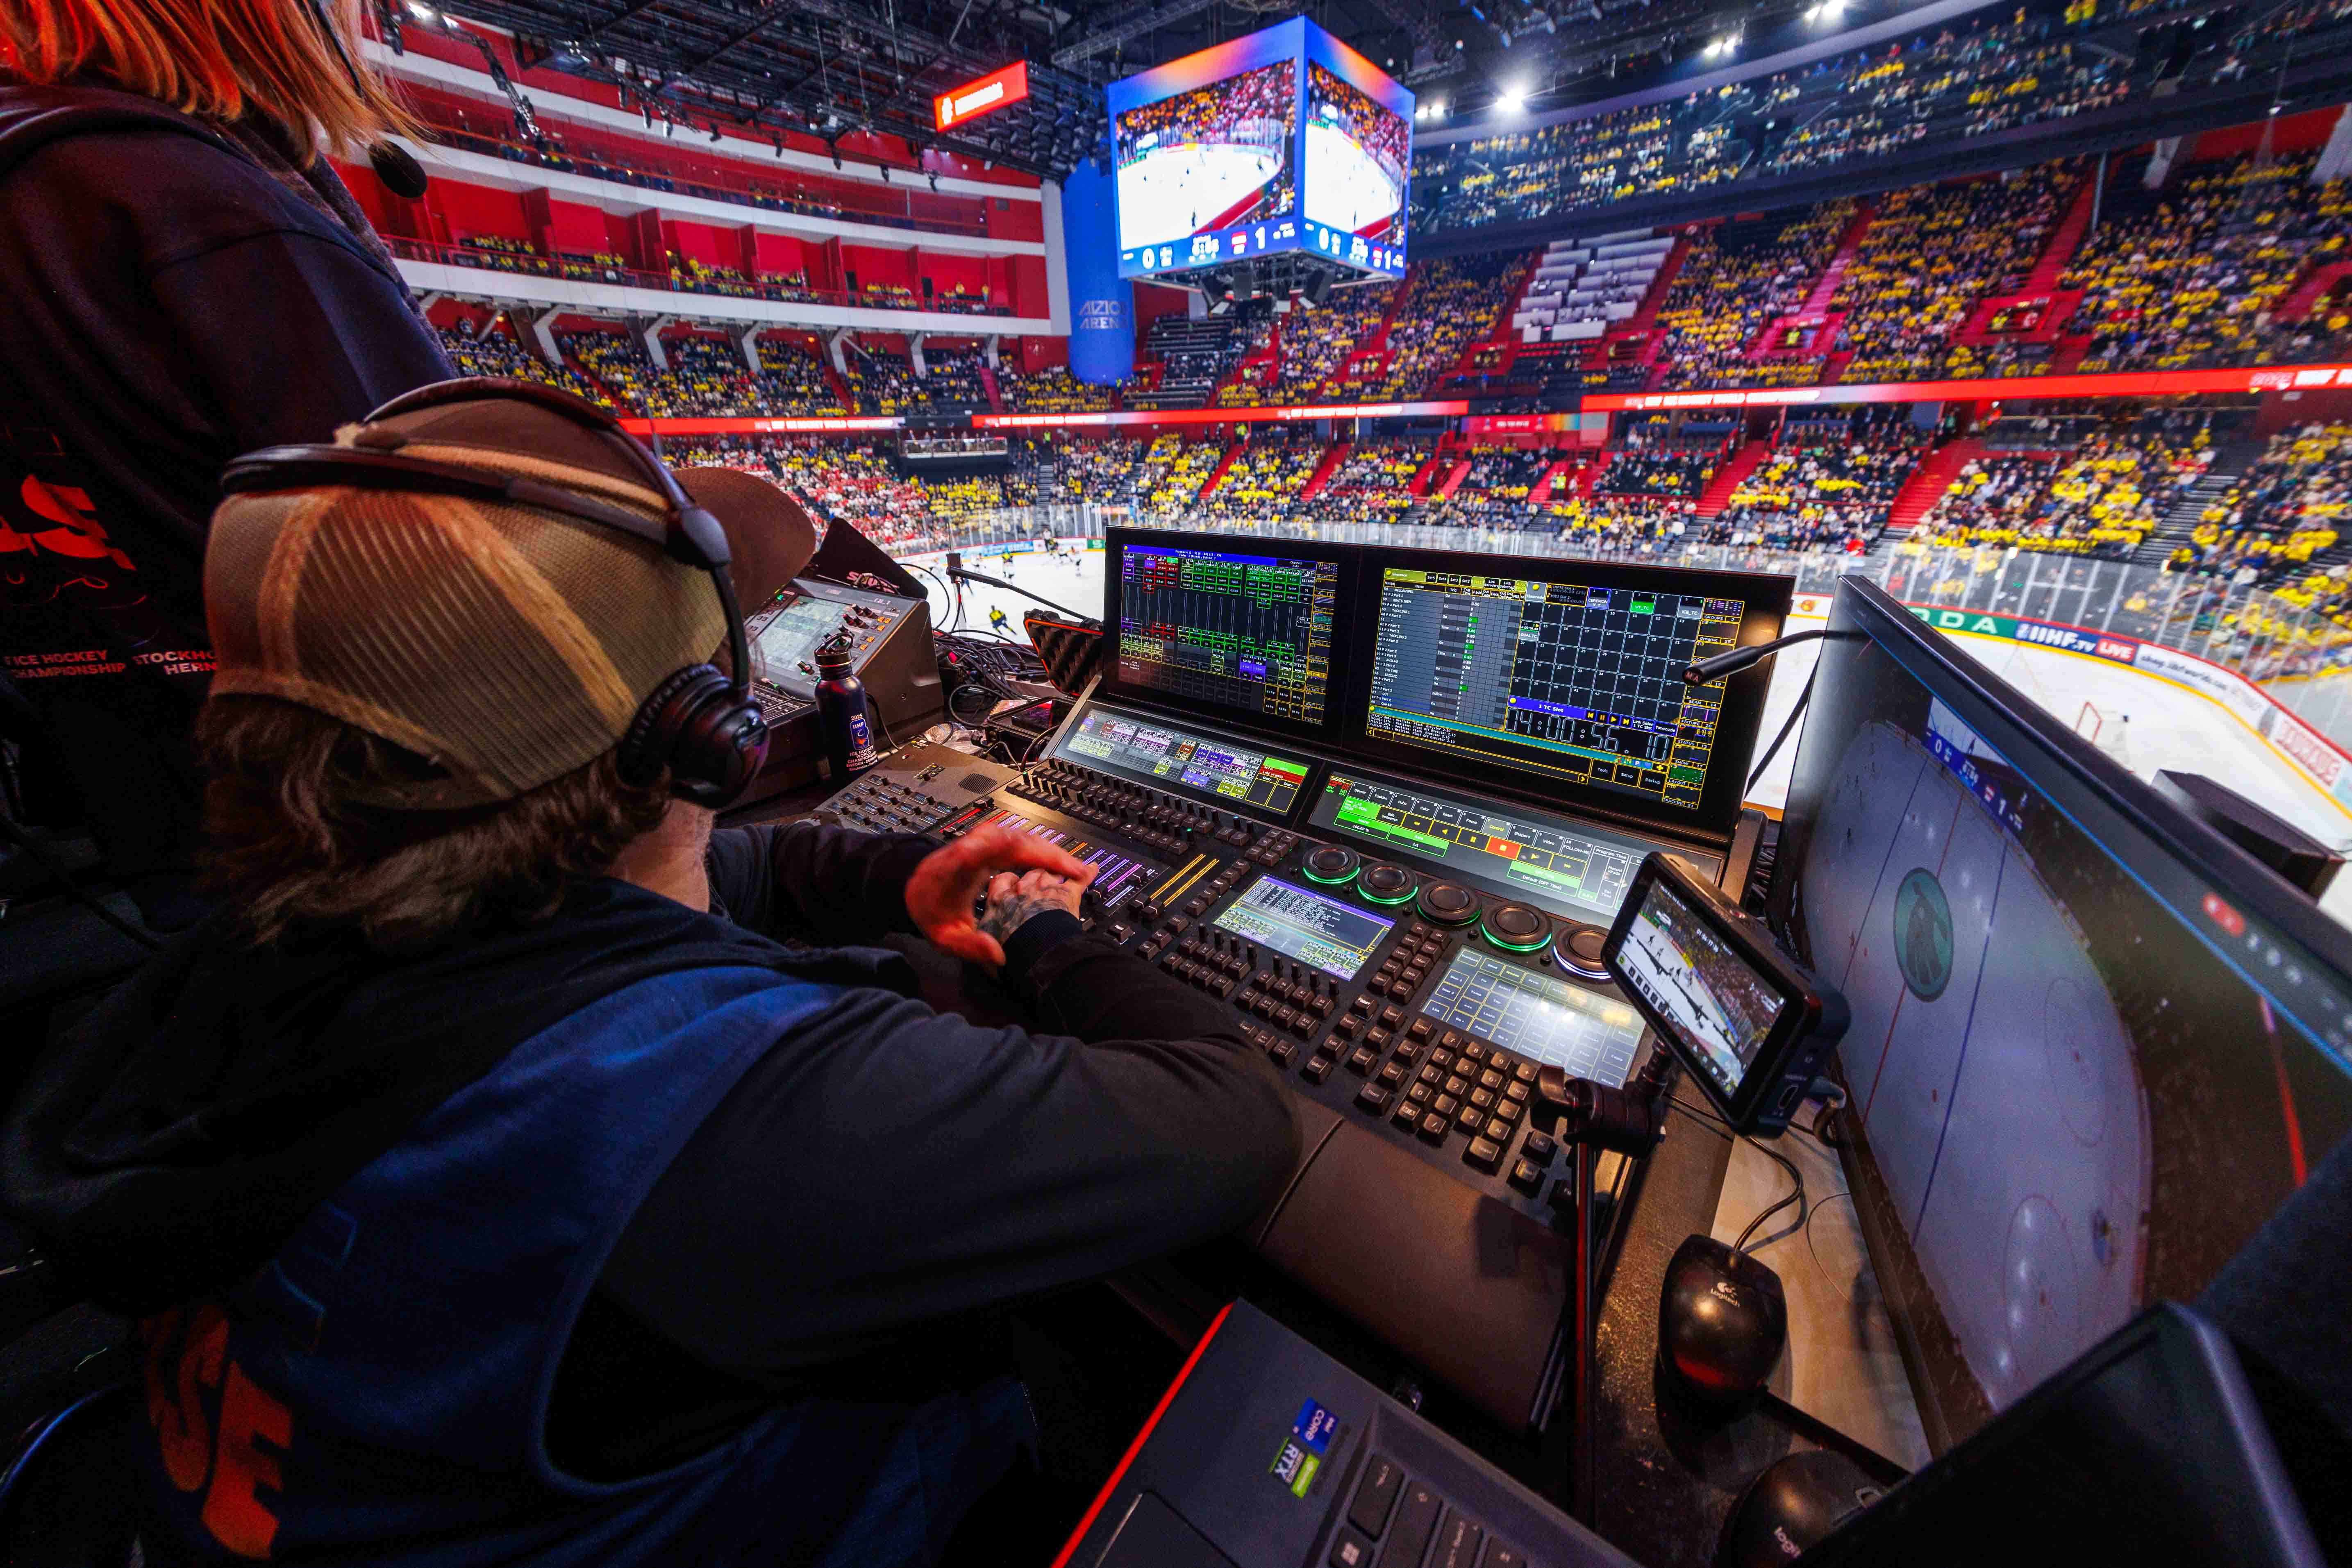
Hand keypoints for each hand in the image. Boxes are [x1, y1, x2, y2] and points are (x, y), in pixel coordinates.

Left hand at [904, 825, 1097, 965]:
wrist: (916, 888)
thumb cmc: (930, 909)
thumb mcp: (944, 937)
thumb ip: (969, 947)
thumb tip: (999, 955)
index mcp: (956, 867)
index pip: (983, 849)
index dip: (1012, 848)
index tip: (1038, 854)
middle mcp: (971, 849)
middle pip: (1012, 838)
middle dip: (1047, 852)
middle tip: (1076, 869)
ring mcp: (982, 844)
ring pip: (1020, 837)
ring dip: (1048, 850)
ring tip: (1074, 867)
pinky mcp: (991, 846)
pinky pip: (1020, 842)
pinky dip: (1041, 851)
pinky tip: (1058, 863)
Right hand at [977, 868, 1088, 955]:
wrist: (1036, 955)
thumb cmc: (1013, 953)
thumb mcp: (985, 949)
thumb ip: (983, 942)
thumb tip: (984, 947)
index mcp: (1000, 900)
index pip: (1002, 880)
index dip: (1008, 882)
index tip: (1011, 887)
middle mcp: (1022, 889)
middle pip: (1029, 873)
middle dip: (1034, 877)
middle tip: (1038, 886)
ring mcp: (1046, 890)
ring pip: (1052, 871)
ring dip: (1057, 873)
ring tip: (1063, 872)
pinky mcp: (1068, 895)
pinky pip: (1079, 878)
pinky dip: (1086, 873)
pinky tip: (1092, 869)